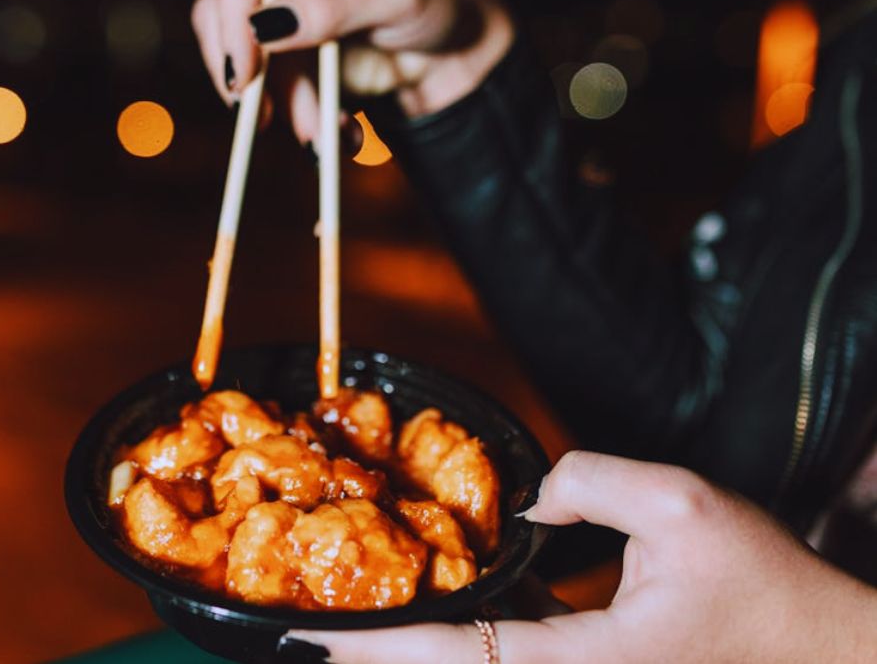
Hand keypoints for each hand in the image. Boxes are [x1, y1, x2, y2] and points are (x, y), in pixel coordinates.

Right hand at [191, 0, 513, 144]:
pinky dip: (301, 120)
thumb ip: (336, 4)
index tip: (245, 73)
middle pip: (226, 24)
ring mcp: (281, 20)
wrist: (461, 48)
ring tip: (327, 137)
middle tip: (264, 120)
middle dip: (252, 78)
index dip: (233, 22)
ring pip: (249, 71)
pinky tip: (338, 132)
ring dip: (286, 110)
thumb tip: (265, 25)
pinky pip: (274, 97)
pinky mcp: (290, 63)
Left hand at [283, 450, 876, 662]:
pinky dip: (470, 636)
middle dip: (378, 652)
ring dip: (420, 645)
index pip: (454, 656)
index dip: (371, 647)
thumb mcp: (686, 509)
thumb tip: (528, 499)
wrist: (836, 660)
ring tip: (354, 618)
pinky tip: (440, 609)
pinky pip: (515, 658)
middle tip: (307, 627)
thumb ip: (593, 483)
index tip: (305, 635)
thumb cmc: (771, 597)